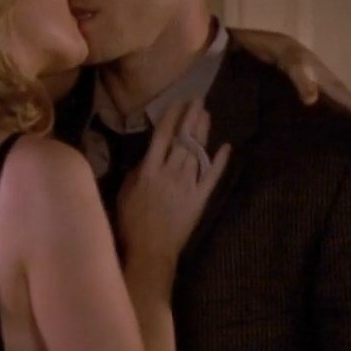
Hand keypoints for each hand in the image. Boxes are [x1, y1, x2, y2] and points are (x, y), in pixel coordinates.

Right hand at [116, 98, 231, 264]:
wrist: (151, 250)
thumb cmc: (131, 224)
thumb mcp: (124, 194)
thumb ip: (135, 173)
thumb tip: (144, 159)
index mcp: (149, 170)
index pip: (162, 136)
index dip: (171, 117)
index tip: (178, 102)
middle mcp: (170, 173)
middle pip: (183, 140)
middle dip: (191, 118)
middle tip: (199, 100)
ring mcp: (187, 185)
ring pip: (197, 153)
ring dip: (202, 132)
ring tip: (207, 115)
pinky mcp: (200, 198)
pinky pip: (211, 177)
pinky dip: (219, 162)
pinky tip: (226, 147)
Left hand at [231, 28, 350, 124]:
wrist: (237, 48)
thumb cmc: (266, 50)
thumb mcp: (285, 58)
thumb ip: (299, 76)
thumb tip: (313, 100)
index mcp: (321, 77)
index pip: (348, 98)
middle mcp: (316, 86)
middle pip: (343, 104)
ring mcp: (302, 92)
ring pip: (329, 109)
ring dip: (343, 123)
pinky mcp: (286, 99)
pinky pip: (309, 114)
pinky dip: (319, 123)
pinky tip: (319, 137)